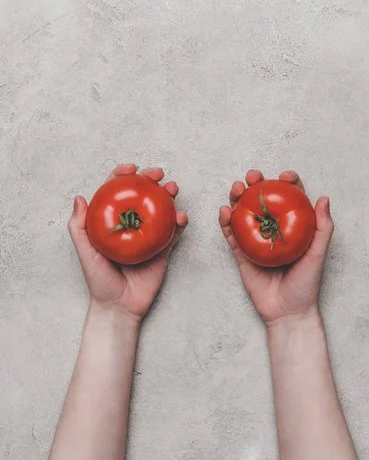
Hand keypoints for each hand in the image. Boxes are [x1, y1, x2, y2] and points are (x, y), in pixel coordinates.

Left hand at [68, 164, 187, 322]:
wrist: (119, 307)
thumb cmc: (99, 281)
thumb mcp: (85, 253)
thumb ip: (79, 228)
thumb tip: (79, 198)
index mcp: (112, 222)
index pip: (116, 192)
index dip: (122, 176)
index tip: (131, 169)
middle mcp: (131, 225)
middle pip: (142, 195)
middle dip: (151, 179)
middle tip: (158, 173)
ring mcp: (148, 236)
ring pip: (161, 209)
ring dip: (169, 196)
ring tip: (173, 189)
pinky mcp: (163, 249)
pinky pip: (173, 232)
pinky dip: (179, 222)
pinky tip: (181, 217)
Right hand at [219, 170, 333, 326]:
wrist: (287, 312)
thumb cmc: (307, 284)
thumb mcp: (318, 254)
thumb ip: (323, 227)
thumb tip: (324, 198)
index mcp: (293, 226)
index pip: (290, 198)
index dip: (287, 182)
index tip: (284, 176)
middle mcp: (273, 229)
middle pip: (262, 200)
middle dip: (256, 183)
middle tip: (253, 176)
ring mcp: (255, 240)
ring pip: (244, 212)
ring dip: (237, 196)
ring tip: (236, 187)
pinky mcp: (241, 253)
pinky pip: (231, 234)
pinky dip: (225, 221)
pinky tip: (224, 211)